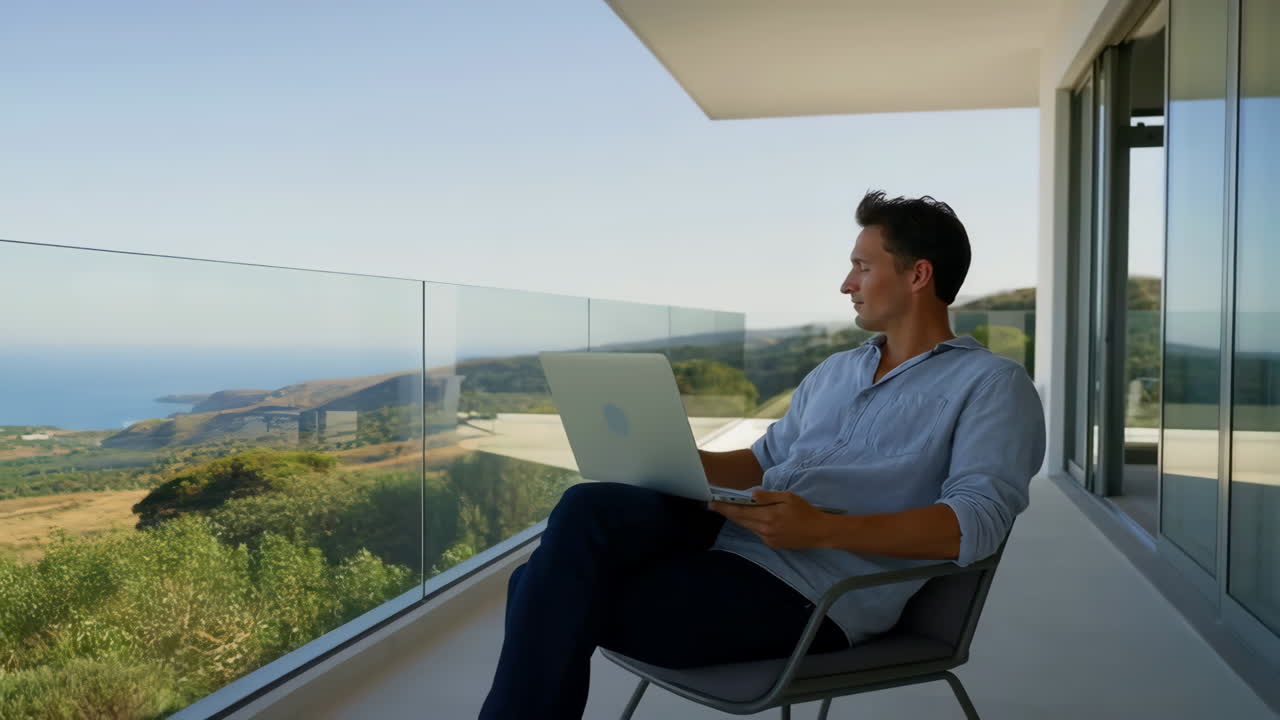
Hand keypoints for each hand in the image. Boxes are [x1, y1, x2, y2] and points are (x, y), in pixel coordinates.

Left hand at [709, 490, 834, 549]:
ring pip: (748, 527)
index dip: (724, 508)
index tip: (711, 503)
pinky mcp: (772, 544)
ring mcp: (768, 539)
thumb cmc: (805, 511)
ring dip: (738, 519)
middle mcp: (765, 530)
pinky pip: (757, 533)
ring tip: (729, 509)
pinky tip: (751, 519)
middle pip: (740, 520)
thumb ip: (768, 496)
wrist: (820, 532)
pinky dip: (751, 525)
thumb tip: (751, 495)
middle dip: (727, 512)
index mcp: (768, 516)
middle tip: (713, 505)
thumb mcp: (788, 497)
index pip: (740, 512)